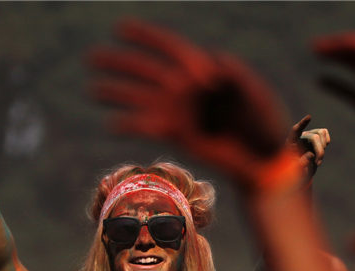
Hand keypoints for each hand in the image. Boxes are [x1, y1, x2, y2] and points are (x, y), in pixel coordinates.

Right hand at [87, 19, 291, 188]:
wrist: (263, 158)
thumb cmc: (263, 120)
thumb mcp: (254, 90)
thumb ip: (233, 73)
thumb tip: (208, 61)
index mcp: (203, 71)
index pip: (169, 48)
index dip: (144, 37)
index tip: (120, 27)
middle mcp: (185, 89)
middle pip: (146, 71)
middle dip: (119, 64)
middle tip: (90, 58)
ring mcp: (178, 112)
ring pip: (140, 99)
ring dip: (116, 94)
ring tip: (91, 89)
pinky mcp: (177, 135)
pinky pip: (148, 128)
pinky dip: (130, 126)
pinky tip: (111, 125)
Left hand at [286, 115, 330, 184]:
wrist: (299, 172)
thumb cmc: (294, 172)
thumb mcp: (296, 172)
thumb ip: (301, 164)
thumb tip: (310, 155)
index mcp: (290, 144)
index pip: (295, 131)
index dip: (302, 124)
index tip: (309, 117)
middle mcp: (299, 137)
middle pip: (314, 137)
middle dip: (320, 151)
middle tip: (318, 164)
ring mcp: (307, 136)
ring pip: (321, 133)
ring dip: (323, 147)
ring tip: (319, 159)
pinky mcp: (315, 136)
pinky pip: (324, 132)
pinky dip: (326, 140)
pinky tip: (324, 147)